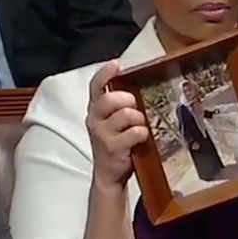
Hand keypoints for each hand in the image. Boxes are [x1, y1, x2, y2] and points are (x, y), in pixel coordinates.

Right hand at [86, 60, 149, 186]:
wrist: (109, 173)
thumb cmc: (115, 143)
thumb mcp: (113, 121)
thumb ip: (120, 105)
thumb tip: (138, 87)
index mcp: (96, 109)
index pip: (95, 85)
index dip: (105, 73)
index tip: (116, 64)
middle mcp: (95, 119)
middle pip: (111, 98)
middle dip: (129, 99)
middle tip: (135, 107)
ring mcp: (102, 134)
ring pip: (126, 114)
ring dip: (139, 119)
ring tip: (140, 126)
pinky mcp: (112, 147)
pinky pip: (134, 132)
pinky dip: (142, 133)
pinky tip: (141, 138)